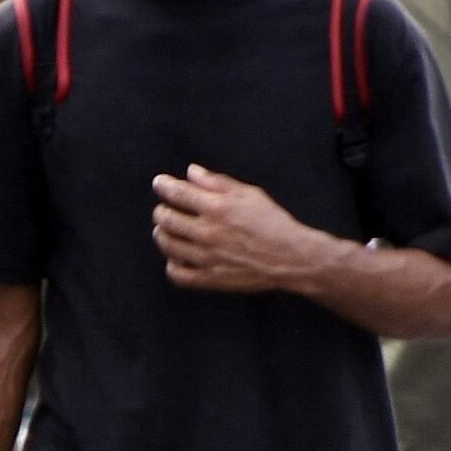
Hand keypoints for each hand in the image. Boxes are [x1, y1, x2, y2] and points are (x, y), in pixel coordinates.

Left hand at [150, 165, 320, 293]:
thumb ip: (217, 182)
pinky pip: (177, 274)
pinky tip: (177, 257)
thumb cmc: (273, 223)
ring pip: (167, 244)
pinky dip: (171, 265)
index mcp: (217, 207)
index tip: (159, 183)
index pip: (177, 193)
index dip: (163, 185)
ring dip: (162, 234)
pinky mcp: (210, 278)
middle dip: (161, 210)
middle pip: (166, 219)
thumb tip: (191, 172)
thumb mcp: (249, 194)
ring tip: (165, 230)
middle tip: (164, 209)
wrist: (290, 257)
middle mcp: (207, 232)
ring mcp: (206, 257)